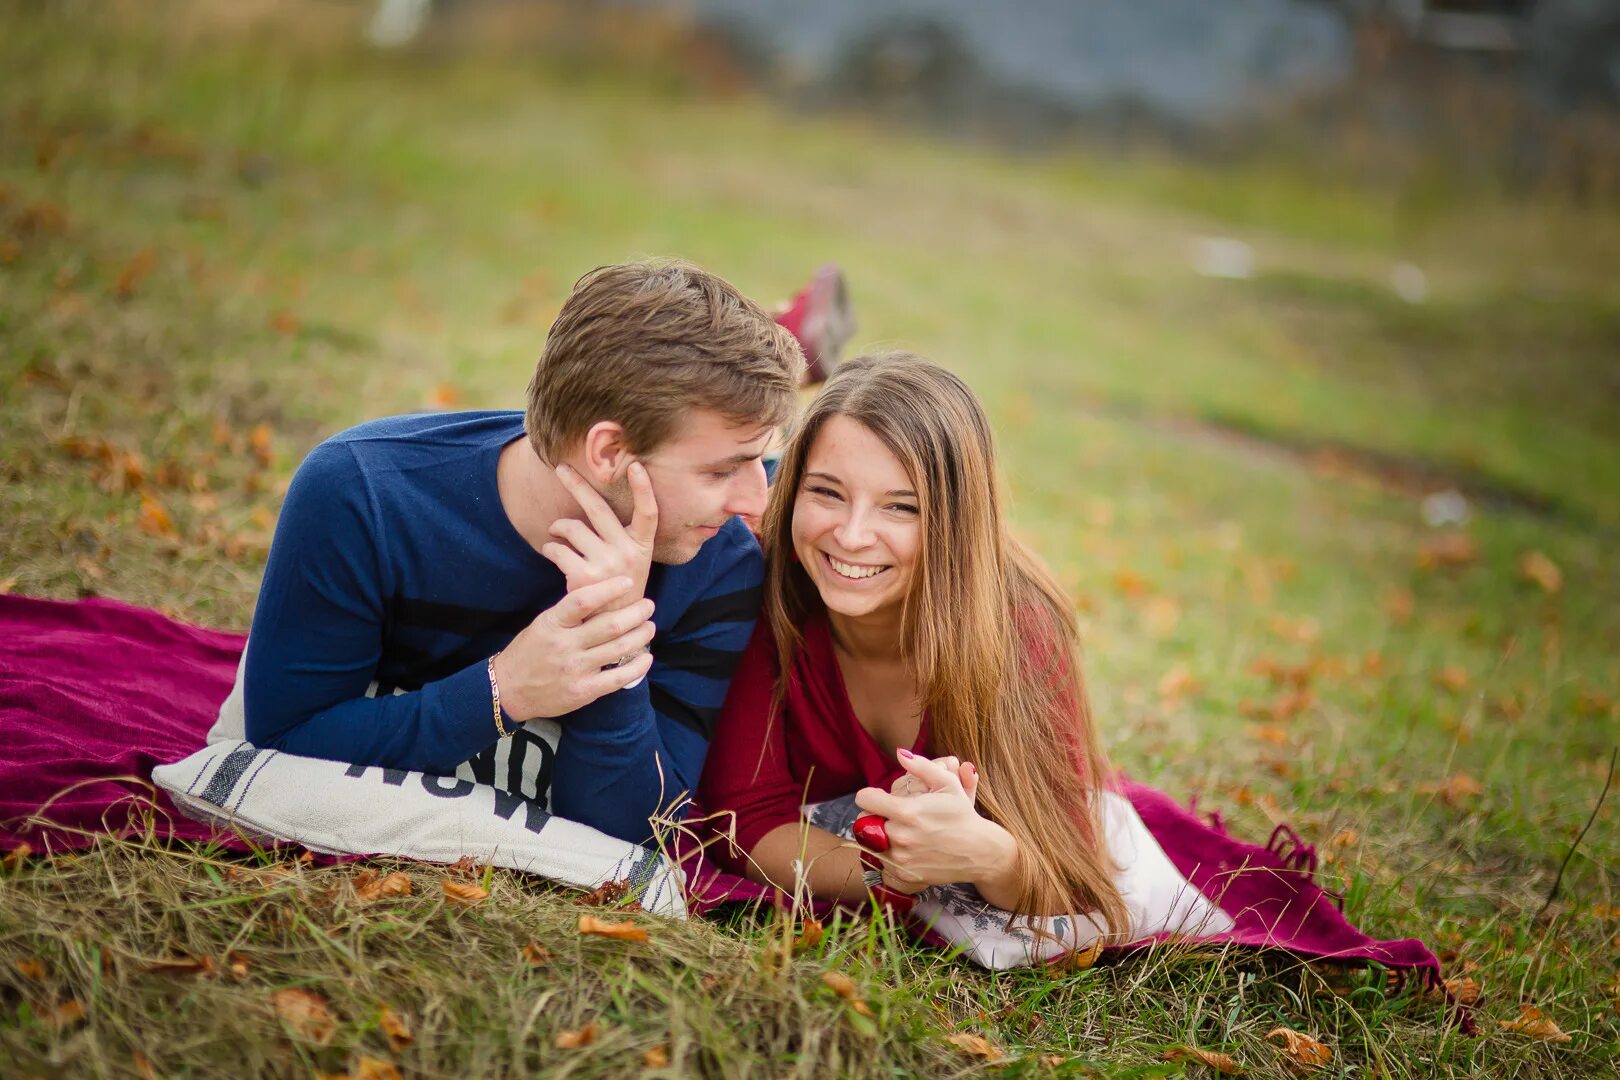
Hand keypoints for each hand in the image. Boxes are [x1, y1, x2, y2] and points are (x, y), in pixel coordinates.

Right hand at [494, 577, 656, 721]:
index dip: (609, 589)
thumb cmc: (528, 652)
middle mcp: (565, 645)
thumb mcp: (543, 624)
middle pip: (610, 624)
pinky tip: (646, 657)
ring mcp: (575, 669)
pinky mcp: (584, 691)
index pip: (582, 600)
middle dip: (636, 613)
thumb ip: (569, 614)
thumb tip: (603, 596)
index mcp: (552, 623)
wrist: (507, 689)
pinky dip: (637, 667)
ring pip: (619, 648)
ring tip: (650, 626)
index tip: (627, 582)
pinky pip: (618, 678)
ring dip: (641, 635)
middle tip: (648, 605)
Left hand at [541, 462, 657, 608]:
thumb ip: (622, 538)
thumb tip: (595, 504)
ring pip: (571, 527)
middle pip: (598, 509)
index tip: (636, 465)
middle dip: (577, 485)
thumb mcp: (633, 564)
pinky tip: (552, 551)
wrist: (612, 628)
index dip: (644, 489)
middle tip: (561, 469)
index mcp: (641, 547)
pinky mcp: (583, 577)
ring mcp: (606, 565)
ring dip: (557, 527)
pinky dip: (550, 547)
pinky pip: (557, 549)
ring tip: (556, 532)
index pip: (649, 513)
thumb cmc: (620, 589)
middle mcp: (626, 553)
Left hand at [855, 749, 1008, 891]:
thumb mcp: (948, 783)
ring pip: (872, 843)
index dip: (872, 795)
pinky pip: (884, 861)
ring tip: (904, 832)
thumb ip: (921, 766)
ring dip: (881, 836)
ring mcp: (901, 858)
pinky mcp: (904, 875)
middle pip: (865, 822)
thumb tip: (899, 753)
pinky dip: (891, 855)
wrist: (978, 851)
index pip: (864, 799)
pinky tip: (910, 849)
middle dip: (878, 816)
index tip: (882, 798)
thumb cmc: (962, 814)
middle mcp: (900, 836)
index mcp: (907, 811)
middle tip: (895, 816)